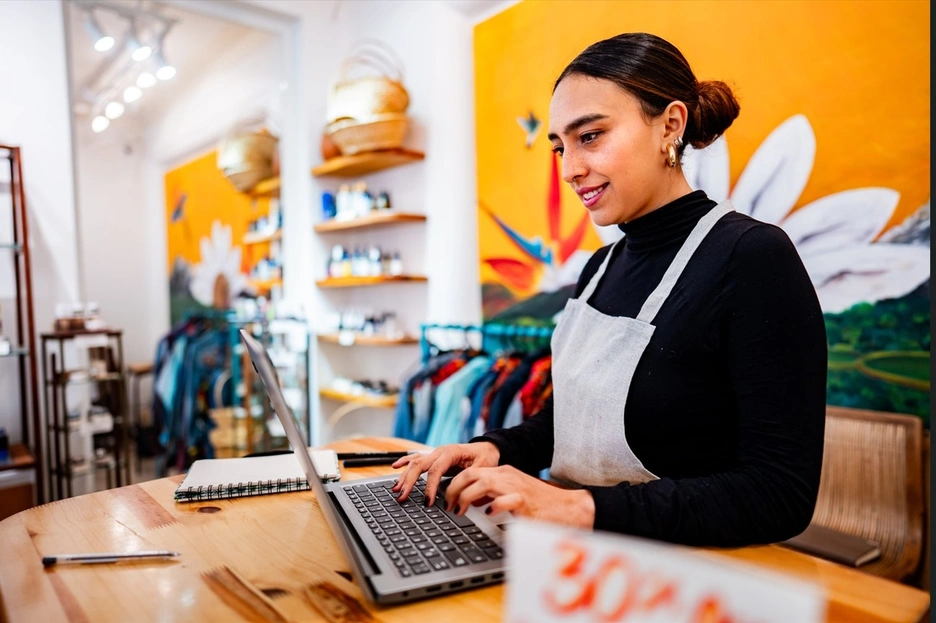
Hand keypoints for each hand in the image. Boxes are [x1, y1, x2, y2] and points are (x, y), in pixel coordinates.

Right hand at [391, 442, 499, 504]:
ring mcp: (435, 453)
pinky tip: (395, 467)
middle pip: (419, 465)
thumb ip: (471, 479)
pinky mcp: (433, 457)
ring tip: (396, 489)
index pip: (435, 470)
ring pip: (414, 462)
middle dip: (409, 482)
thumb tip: (460, 495)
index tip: (427, 502)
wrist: (487, 447)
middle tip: (402, 497)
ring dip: (404, 476)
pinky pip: (416, 457)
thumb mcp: (483, 468)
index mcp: (451, 452)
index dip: (429, 487)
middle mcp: (440, 451)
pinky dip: (405, 461)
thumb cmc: (486, 457)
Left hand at [445, 465, 595, 528]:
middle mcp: (507, 476)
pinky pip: (503, 500)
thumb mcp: (513, 493)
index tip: (448, 498)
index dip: (455, 484)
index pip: (471, 471)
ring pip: (482, 483)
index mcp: (503, 473)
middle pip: (471, 474)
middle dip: (454, 489)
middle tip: (448, 506)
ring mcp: (516, 487)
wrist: (568, 507)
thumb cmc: (541, 504)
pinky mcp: (525, 501)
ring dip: (466, 498)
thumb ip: (494, 493)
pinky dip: (493, 506)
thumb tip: (473, 501)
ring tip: (460, 511)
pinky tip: (489, 514)